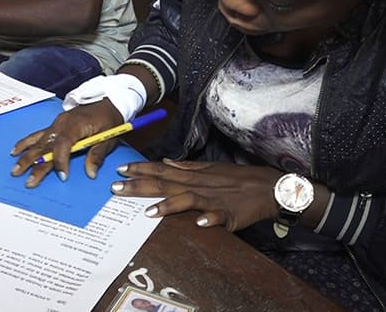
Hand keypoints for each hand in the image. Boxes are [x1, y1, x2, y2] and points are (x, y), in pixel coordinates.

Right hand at [11, 99, 122, 187]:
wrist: (109, 100)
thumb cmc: (109, 118)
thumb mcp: (109, 138)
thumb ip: (98, 155)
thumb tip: (90, 172)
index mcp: (76, 125)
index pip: (63, 144)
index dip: (61, 161)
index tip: (62, 175)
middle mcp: (62, 124)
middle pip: (46, 146)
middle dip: (36, 164)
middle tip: (28, 181)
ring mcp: (56, 124)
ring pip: (38, 141)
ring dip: (26, 156)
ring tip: (16, 169)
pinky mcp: (55, 125)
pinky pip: (37, 134)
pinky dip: (26, 142)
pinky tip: (16, 150)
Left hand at [112, 158, 283, 231]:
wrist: (270, 187)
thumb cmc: (240, 179)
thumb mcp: (211, 168)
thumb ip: (187, 167)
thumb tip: (166, 161)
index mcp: (195, 175)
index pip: (162, 170)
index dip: (140, 169)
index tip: (119, 169)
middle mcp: (200, 185)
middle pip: (166, 184)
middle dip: (139, 186)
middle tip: (115, 188)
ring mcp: (214, 199)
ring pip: (187, 199)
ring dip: (168, 205)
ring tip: (148, 212)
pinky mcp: (230, 214)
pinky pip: (218, 217)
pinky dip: (209, 219)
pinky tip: (199, 224)